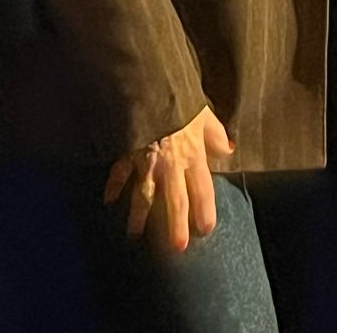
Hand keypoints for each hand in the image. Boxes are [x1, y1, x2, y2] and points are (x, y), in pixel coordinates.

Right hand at [102, 105, 233, 253]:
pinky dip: (113, 186)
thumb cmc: (179, 100)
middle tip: (176, 248)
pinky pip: (119, 173)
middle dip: (175, 226)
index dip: (205, 211)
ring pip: (144, 196)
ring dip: (139, 217)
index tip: (206, 229)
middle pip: (175, 202)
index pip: (202, 190)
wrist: (148, 89)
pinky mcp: (127, 153)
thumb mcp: (204, 114)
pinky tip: (108, 201)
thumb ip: (216, 134)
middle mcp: (171, 165)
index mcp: (193, 156)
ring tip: (134, 235)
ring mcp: (147, 162)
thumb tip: (229, 149)